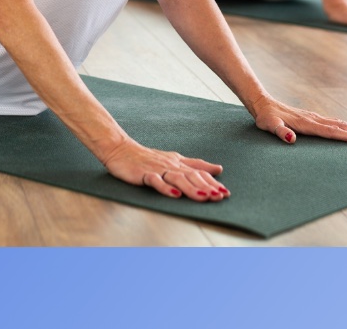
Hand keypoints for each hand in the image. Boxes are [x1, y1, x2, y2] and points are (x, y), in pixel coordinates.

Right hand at [100, 139, 228, 201]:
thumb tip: (218, 169)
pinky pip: (155, 181)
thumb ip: (196, 165)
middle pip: (191, 176)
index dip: (213, 183)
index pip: (199, 173)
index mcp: (179, 163)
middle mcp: (171, 165)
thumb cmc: (147, 157)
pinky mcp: (143, 174)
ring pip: (177, 179)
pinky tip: (174, 195)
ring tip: (203, 197)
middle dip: (206, 187)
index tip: (225, 193)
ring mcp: (157, 169)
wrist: (120, 149)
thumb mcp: (175, 159)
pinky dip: (165, 188)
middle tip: (219, 197)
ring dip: (191, 188)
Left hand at [248, 95, 346, 144]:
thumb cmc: (266, 118)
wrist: (262, 103)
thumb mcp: (269, 126)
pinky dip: (345, 126)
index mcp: (306, 124)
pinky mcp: (312, 117)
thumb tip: (291, 139)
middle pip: (340, 126)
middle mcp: (313, 119)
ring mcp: (314, 117)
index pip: (331, 131)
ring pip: (338, 123)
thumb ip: (280, 133)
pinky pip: (332, 122)